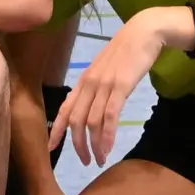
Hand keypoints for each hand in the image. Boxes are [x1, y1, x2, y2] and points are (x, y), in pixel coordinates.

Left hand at [60, 11, 166, 166]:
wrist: (143, 32)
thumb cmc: (126, 52)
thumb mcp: (105, 70)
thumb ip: (96, 86)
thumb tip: (92, 105)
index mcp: (83, 81)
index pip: (65, 109)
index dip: (57, 130)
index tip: (51, 148)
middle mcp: (88, 84)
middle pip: (76, 121)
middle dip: (77, 145)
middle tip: (85, 162)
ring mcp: (103, 85)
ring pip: (91, 122)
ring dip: (94, 145)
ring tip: (100, 159)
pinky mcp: (120, 87)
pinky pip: (109, 116)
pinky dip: (107, 135)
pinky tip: (109, 148)